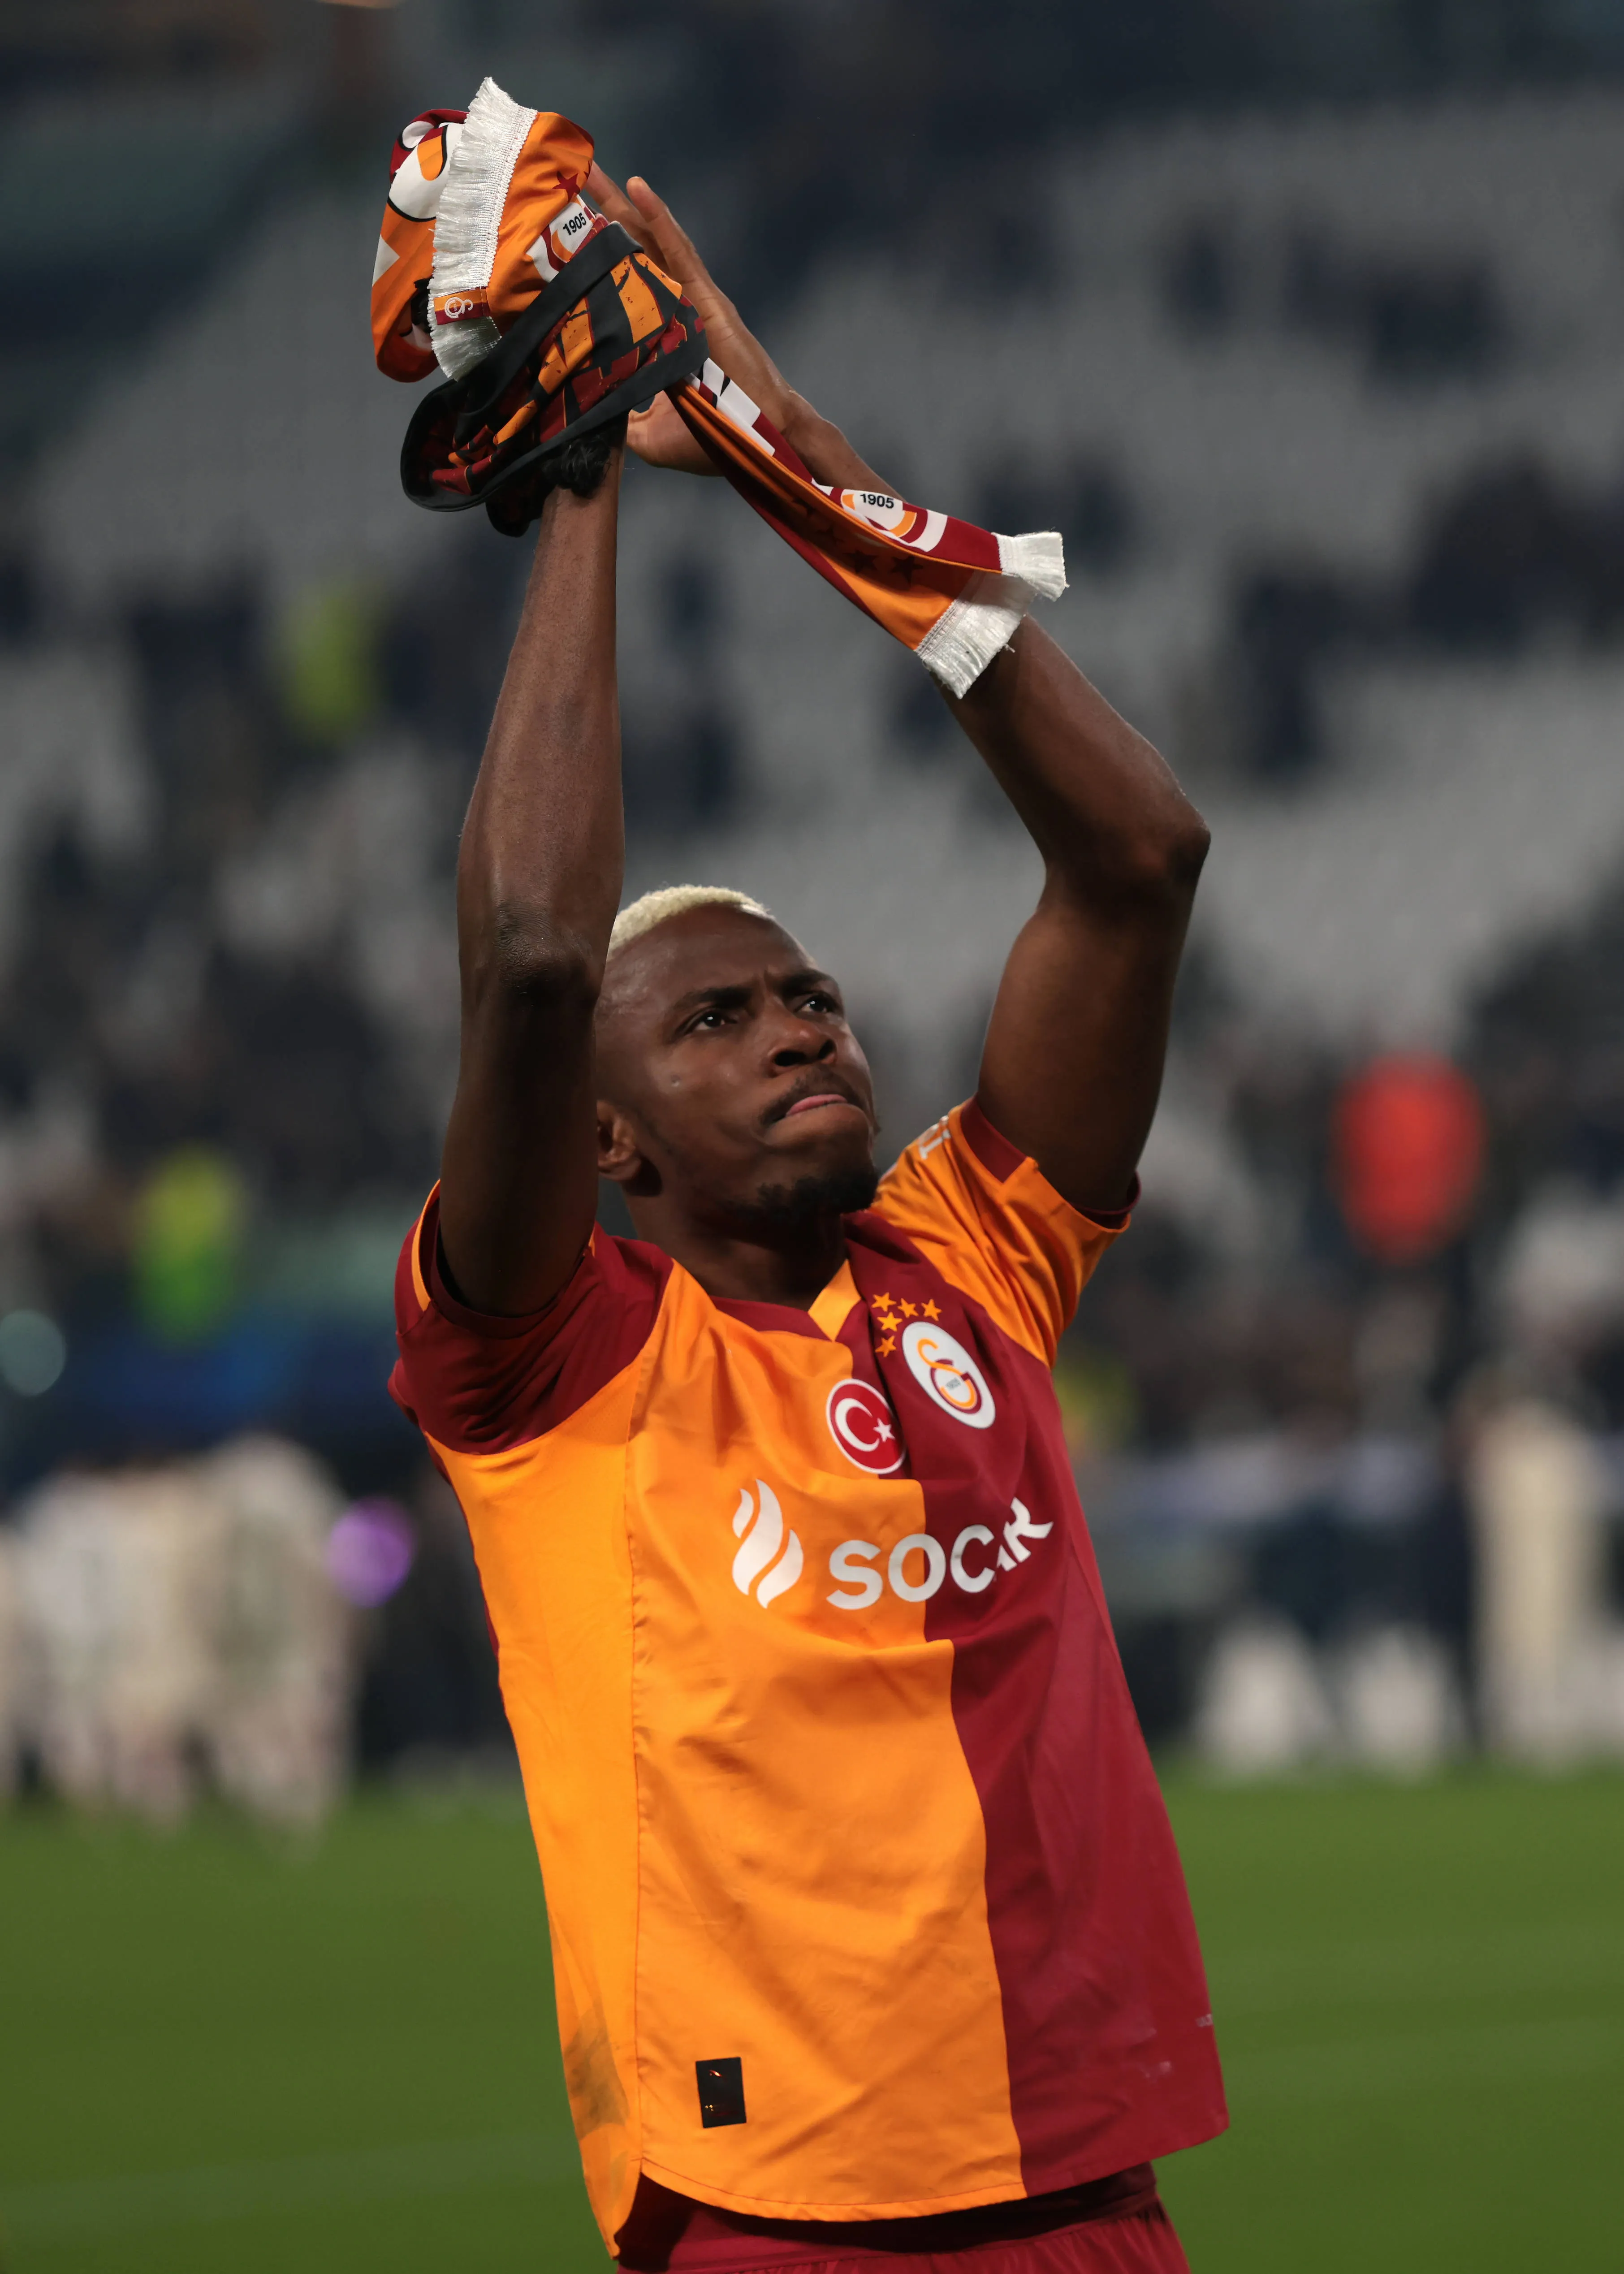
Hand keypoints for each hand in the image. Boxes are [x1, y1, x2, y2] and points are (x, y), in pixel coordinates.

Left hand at [584, 163, 891, 493]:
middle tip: (564, 184)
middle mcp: (670, 307)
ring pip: (647, 242)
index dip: (589, 264)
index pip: (616, 289)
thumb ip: (618, 416)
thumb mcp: (647, 436)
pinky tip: (637, 188)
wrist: (759, 439)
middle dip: (596, 220)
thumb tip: (588, 409)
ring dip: (619, 207)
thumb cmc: (714, 438)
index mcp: (655, 334)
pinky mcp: (706, 297)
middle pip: (627, 254)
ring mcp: (689, 298)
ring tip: (590, 172)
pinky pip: (677, 250)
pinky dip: (658, 217)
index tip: (555, 240)